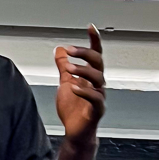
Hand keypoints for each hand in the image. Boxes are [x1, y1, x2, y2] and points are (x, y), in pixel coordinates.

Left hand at [55, 25, 105, 145]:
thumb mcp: (64, 83)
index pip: (96, 55)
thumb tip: (59, 49)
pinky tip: (73, 87)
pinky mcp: (97, 110)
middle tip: (70, 50)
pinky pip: (96, 99)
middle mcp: (98, 84)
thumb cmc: (72, 109)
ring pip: (98, 78)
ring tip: (68, 69)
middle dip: (85, 53)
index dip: (94, 41)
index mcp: (91, 76)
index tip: (90, 27)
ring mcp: (99, 96)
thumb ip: (64, 67)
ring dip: (83, 71)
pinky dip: (85, 92)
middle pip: (98, 62)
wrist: (74, 132)